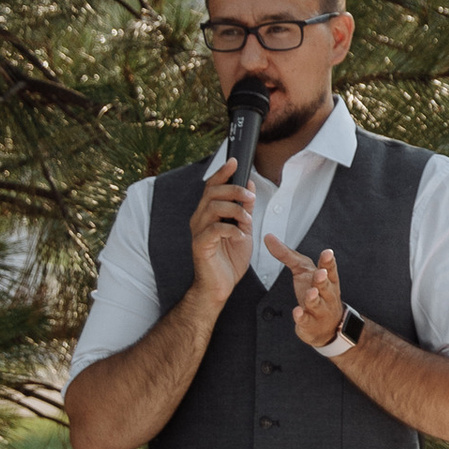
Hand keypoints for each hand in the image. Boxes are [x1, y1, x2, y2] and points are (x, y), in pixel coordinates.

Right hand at [188, 169, 255, 308]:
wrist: (220, 286)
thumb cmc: (229, 259)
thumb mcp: (243, 229)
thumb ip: (244, 209)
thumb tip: (248, 186)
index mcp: (208, 213)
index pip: (212, 186)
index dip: (222, 172)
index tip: (235, 161)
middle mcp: (200, 219)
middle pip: (212, 192)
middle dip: (234, 190)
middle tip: (250, 197)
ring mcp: (198, 231)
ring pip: (213, 207)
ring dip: (235, 210)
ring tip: (247, 221)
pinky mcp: (200, 245)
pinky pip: (214, 229)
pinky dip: (231, 230)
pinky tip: (240, 237)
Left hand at [269, 233, 348, 352]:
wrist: (327, 326)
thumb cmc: (316, 292)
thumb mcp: (302, 271)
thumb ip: (286, 255)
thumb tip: (268, 237)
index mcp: (327, 279)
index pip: (330, 269)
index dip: (328, 262)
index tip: (327, 253)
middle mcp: (326, 294)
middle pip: (326, 286)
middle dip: (323, 279)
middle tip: (320, 273)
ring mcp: (320, 310)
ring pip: (318, 303)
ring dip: (314, 298)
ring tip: (311, 293)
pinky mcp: (310, 324)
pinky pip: (307, 320)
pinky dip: (302, 317)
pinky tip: (297, 312)